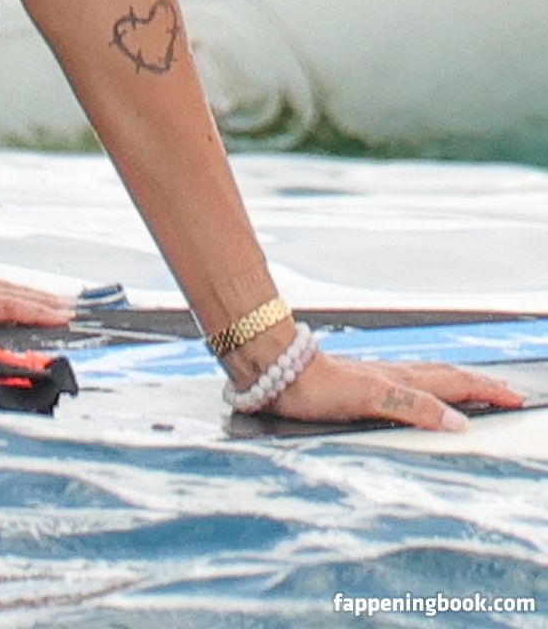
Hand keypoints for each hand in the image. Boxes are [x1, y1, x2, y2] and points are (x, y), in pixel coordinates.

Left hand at [266, 346, 525, 430]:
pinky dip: (427, 389)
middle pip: (446, 377)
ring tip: (475, 391)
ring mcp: (378, 378)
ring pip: (428, 378)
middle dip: (480, 386)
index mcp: (401, 380)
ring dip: (456, 384)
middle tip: (508, 394)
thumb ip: (411, 407)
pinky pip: (406, 385)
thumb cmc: (315, 386)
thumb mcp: (368, 399)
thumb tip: (457, 420)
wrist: (275, 369)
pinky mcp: (361, 385)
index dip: (485, 391)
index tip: (515, 398)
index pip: (454, 384)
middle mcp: (393, 376)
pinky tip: (418, 393)